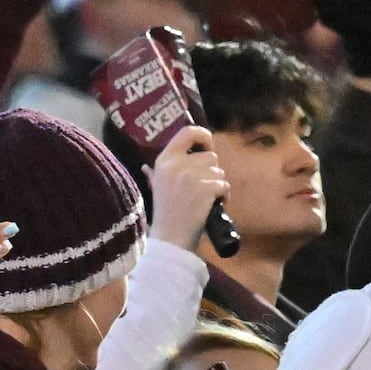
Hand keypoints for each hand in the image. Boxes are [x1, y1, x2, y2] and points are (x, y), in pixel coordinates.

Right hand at [148, 127, 228, 250]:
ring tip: (204, 200)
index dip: (203, 135)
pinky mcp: (205, 189)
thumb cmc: (166, 213)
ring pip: (219, 171)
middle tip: (201, 188)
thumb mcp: (156, 186)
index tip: (208, 145)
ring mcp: (191, 176)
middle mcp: (177, 164)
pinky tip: (212, 206)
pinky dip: (223, 196)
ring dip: (217, 184)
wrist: (171, 237)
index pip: (188, 132)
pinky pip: (224, 185)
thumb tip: (146, 166)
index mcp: (164, 160)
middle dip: (211, 172)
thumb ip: (157, 172)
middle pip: (210, 156)